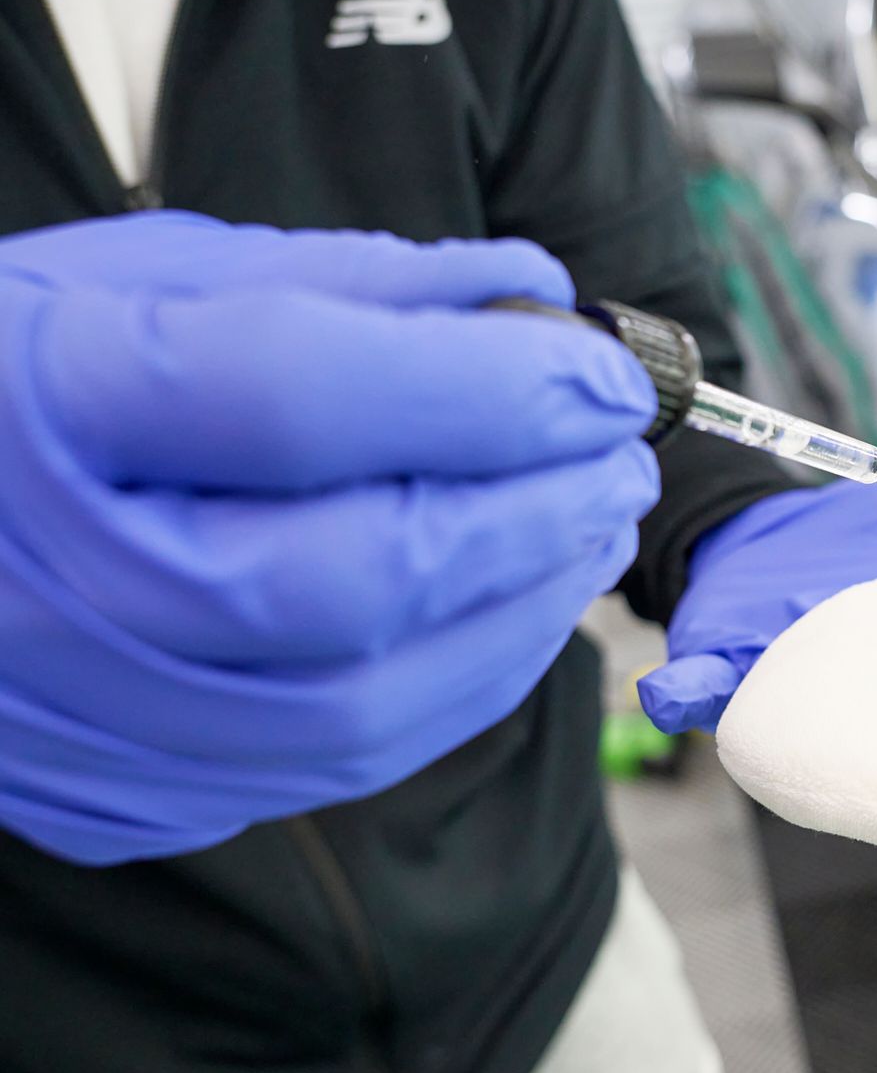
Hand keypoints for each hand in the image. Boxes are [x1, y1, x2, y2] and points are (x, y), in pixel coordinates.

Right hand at [0, 213, 659, 864]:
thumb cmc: (17, 378)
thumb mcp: (141, 276)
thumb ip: (342, 282)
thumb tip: (539, 299)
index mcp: (46, 400)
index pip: (299, 393)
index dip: (489, 387)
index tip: (606, 376)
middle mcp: (55, 579)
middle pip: (355, 574)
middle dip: (535, 512)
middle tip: (621, 456)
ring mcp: (86, 712)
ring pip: (367, 701)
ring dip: (523, 610)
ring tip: (587, 525)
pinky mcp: (126, 796)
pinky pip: (340, 763)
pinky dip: (460, 682)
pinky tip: (514, 608)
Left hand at [638, 471, 876, 733]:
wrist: (780, 521)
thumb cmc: (873, 537)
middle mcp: (843, 703)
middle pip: (853, 748)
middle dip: (863, 757)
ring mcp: (776, 690)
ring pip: (775, 730)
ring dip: (773, 728)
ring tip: (773, 720)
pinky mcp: (717, 667)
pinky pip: (696, 692)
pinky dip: (683, 697)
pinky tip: (669, 693)